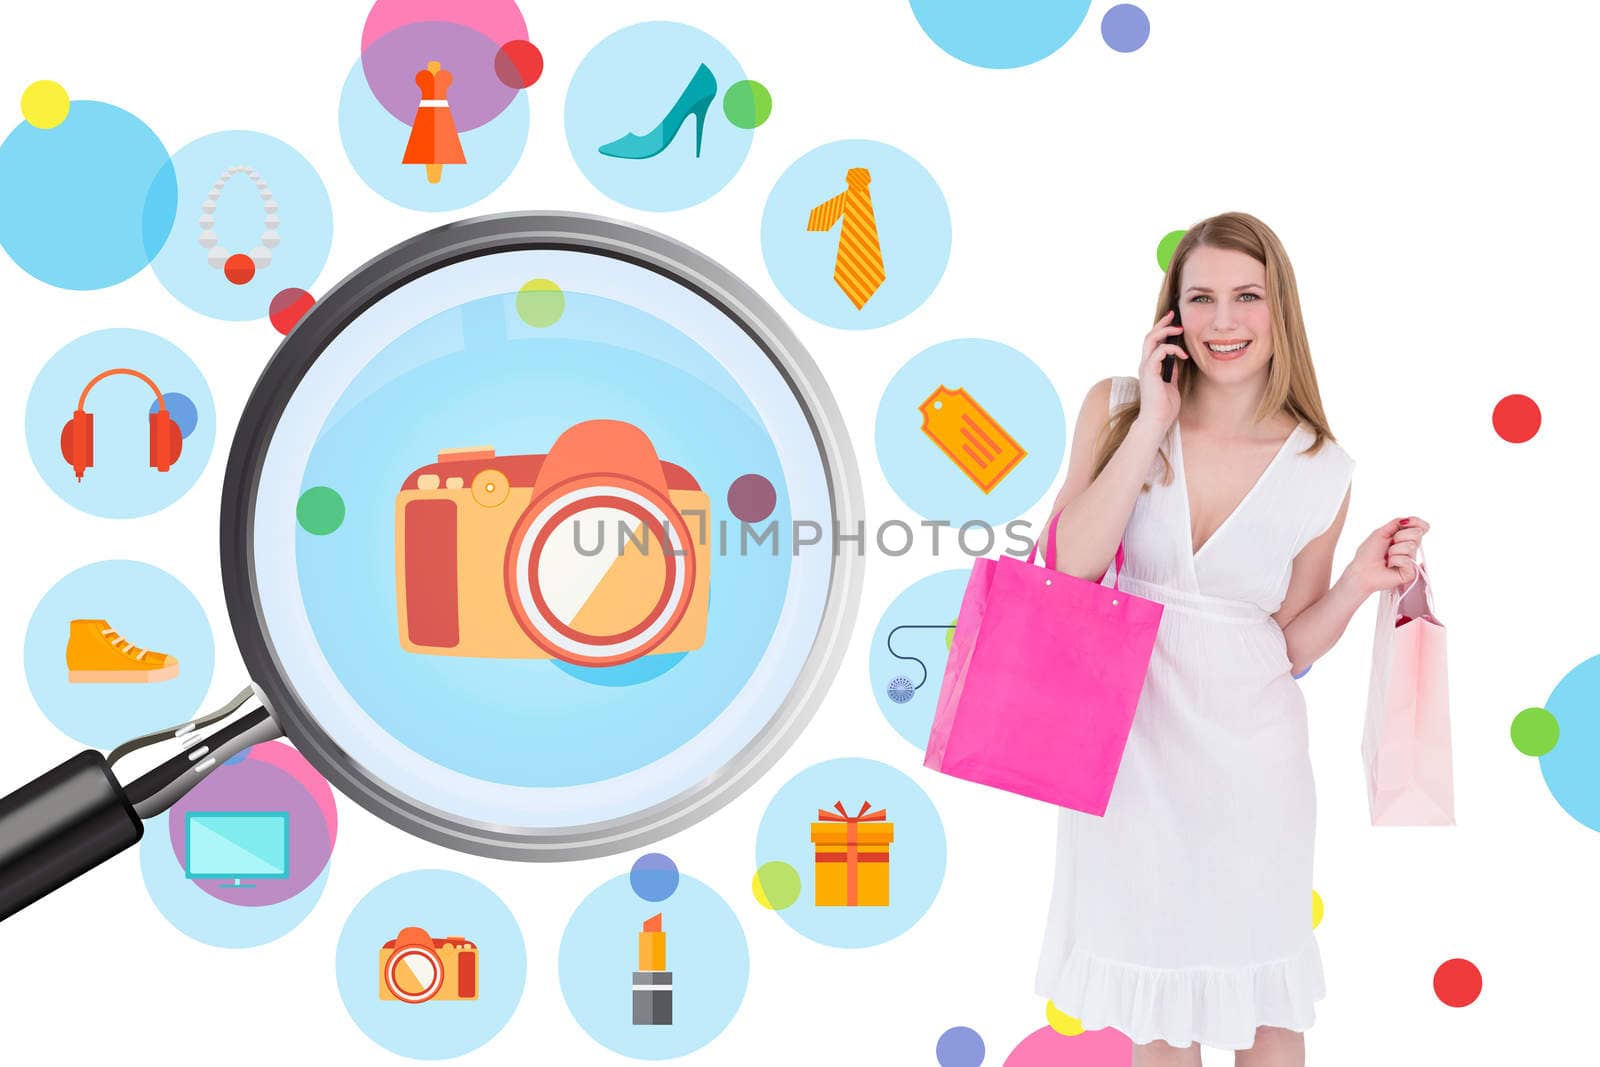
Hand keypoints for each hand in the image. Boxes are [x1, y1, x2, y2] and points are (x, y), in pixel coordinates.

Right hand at [1135, 309, 1187, 430]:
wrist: (1157, 421)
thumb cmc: (1164, 407)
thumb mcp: (1171, 384)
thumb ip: (1171, 371)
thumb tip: (1176, 360)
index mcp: (1149, 367)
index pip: (1152, 343)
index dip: (1161, 330)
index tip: (1173, 321)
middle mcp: (1145, 365)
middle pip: (1149, 336)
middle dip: (1162, 324)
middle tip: (1173, 315)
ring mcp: (1145, 368)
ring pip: (1151, 340)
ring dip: (1165, 331)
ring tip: (1179, 329)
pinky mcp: (1149, 372)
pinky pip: (1159, 352)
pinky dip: (1172, 349)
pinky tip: (1183, 355)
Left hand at [1345, 516, 1429, 595]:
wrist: (1361, 571)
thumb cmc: (1368, 554)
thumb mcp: (1381, 533)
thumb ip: (1396, 523)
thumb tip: (1409, 519)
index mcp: (1405, 539)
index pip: (1421, 527)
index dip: (1416, 522)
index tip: (1403, 523)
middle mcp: (1410, 550)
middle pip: (1417, 534)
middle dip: (1399, 536)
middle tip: (1389, 546)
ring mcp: (1411, 561)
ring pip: (1411, 546)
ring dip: (1394, 550)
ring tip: (1387, 558)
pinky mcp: (1410, 573)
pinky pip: (1407, 560)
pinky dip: (1394, 560)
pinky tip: (1390, 566)